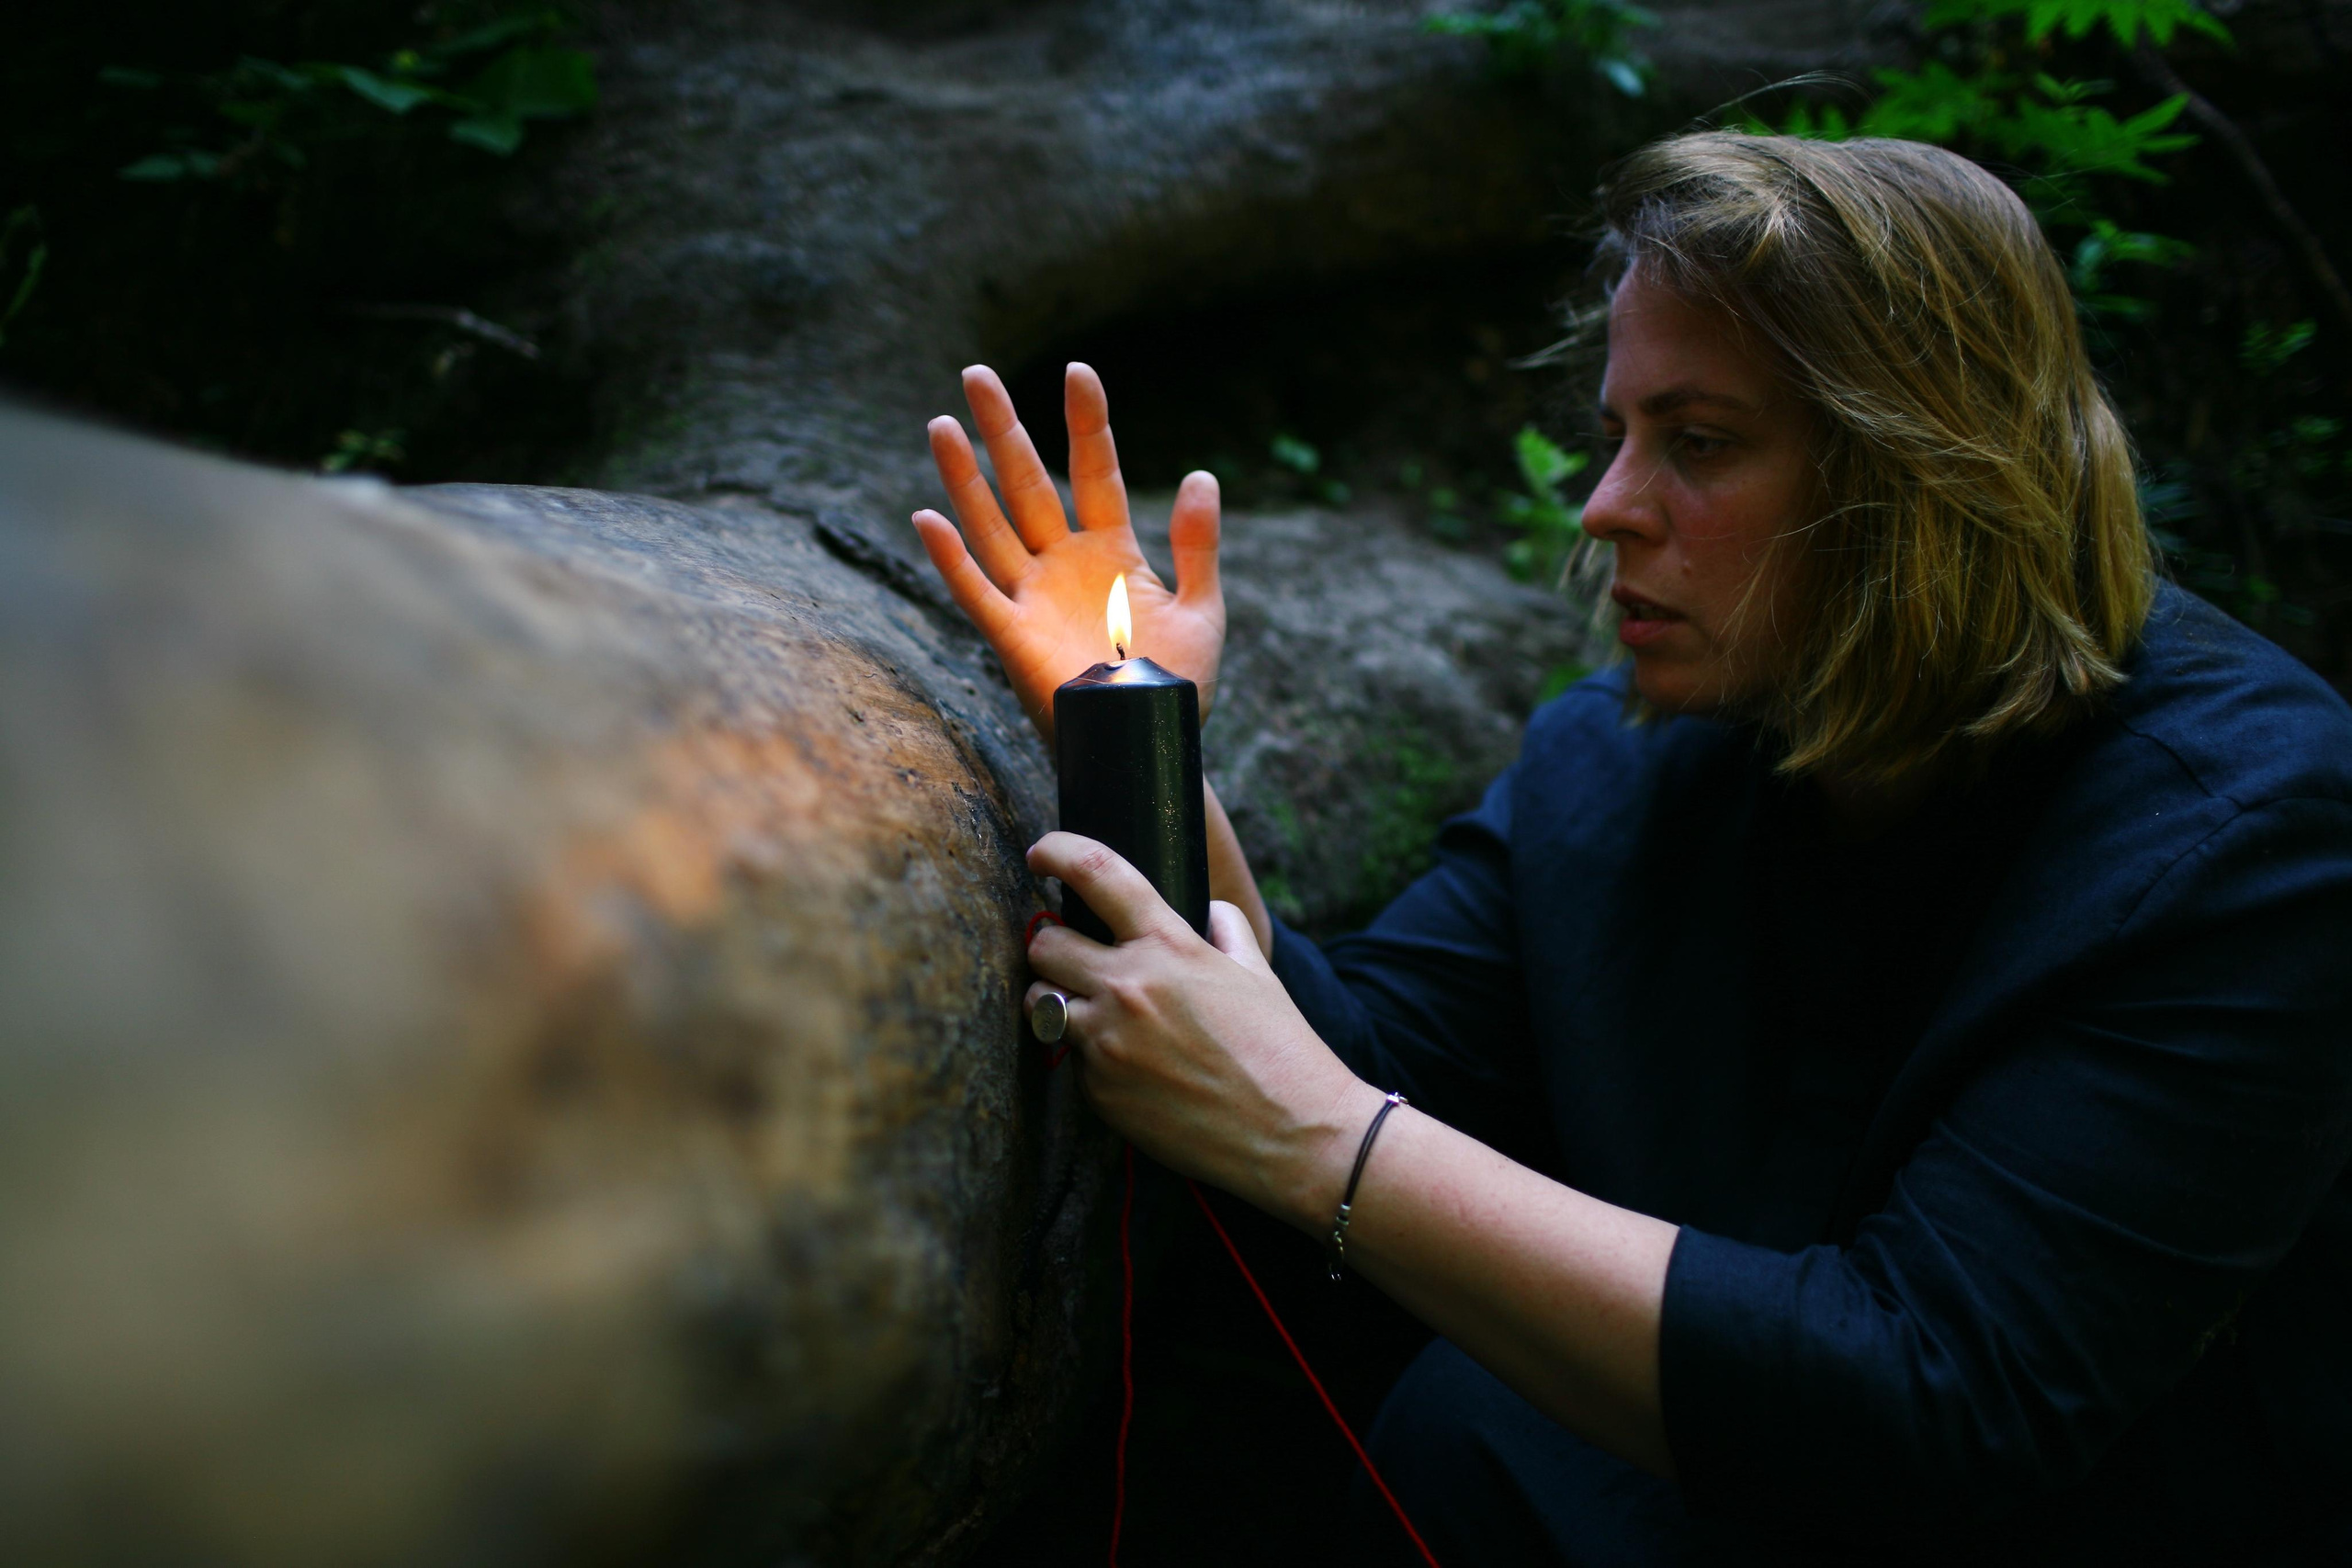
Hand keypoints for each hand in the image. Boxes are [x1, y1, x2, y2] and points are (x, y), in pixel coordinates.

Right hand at [913, 364, 1224, 741]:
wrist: (1149, 749)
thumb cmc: (1175, 688)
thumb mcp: (1203, 609)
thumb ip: (1199, 545)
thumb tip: (1201, 475)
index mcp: (1113, 550)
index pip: (1094, 471)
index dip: (1086, 423)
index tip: (1079, 372)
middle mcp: (1065, 563)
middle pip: (1027, 482)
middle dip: (1003, 429)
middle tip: (977, 373)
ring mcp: (1034, 596)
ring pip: (992, 524)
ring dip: (965, 478)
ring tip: (943, 424)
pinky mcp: (1012, 636)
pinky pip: (975, 590)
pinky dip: (951, 556)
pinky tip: (927, 516)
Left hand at [1023, 831, 1379, 1226]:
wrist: (1292, 1133)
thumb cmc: (1281, 1049)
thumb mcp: (1256, 972)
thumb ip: (1223, 930)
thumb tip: (1205, 913)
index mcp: (1168, 946)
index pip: (1096, 873)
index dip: (1058, 851)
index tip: (1041, 853)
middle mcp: (1127, 988)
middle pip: (1044, 945)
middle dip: (1052, 946)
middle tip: (1072, 957)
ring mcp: (1106, 1042)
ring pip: (1040, 1003)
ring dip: (1057, 1001)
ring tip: (1094, 1014)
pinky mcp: (1098, 1091)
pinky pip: (1072, 1060)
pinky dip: (1091, 1059)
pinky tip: (1134, 1070)